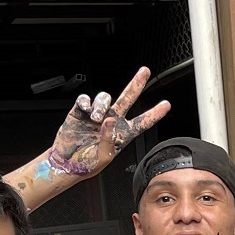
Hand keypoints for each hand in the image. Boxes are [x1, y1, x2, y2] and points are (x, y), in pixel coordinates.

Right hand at [41, 67, 171, 179]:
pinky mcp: (81, 112)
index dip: (154, 113)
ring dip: (101, 104)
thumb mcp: (103, 158)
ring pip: (105, 97)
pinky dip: (86, 102)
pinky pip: (85, 99)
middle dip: (137, 83)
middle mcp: (112, 121)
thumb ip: (108, 140)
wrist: (67, 163)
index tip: (166, 105)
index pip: (142, 122)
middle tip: (145, 71)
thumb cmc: (87, 164)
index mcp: (122, 134)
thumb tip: (110, 120)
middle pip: (128, 98)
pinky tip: (85, 109)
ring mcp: (97, 114)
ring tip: (95, 118)